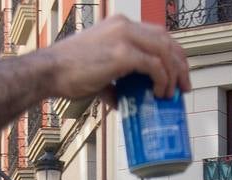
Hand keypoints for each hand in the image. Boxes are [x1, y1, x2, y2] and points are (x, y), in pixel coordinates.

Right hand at [42, 14, 190, 101]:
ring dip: (174, 74)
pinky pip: (154, 65)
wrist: (48, 72)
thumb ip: (113, 81)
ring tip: (172, 93)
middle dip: (180, 64)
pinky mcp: (122, 54)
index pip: (157, 34)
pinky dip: (162, 80)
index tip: (178, 73)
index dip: (172, 53)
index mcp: (119, 25)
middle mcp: (124, 26)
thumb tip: (121, 101)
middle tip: (183, 86)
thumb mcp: (97, 70)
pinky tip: (159, 92)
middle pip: (166, 40)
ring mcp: (124, 37)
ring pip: (164, 51)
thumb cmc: (66, 72)